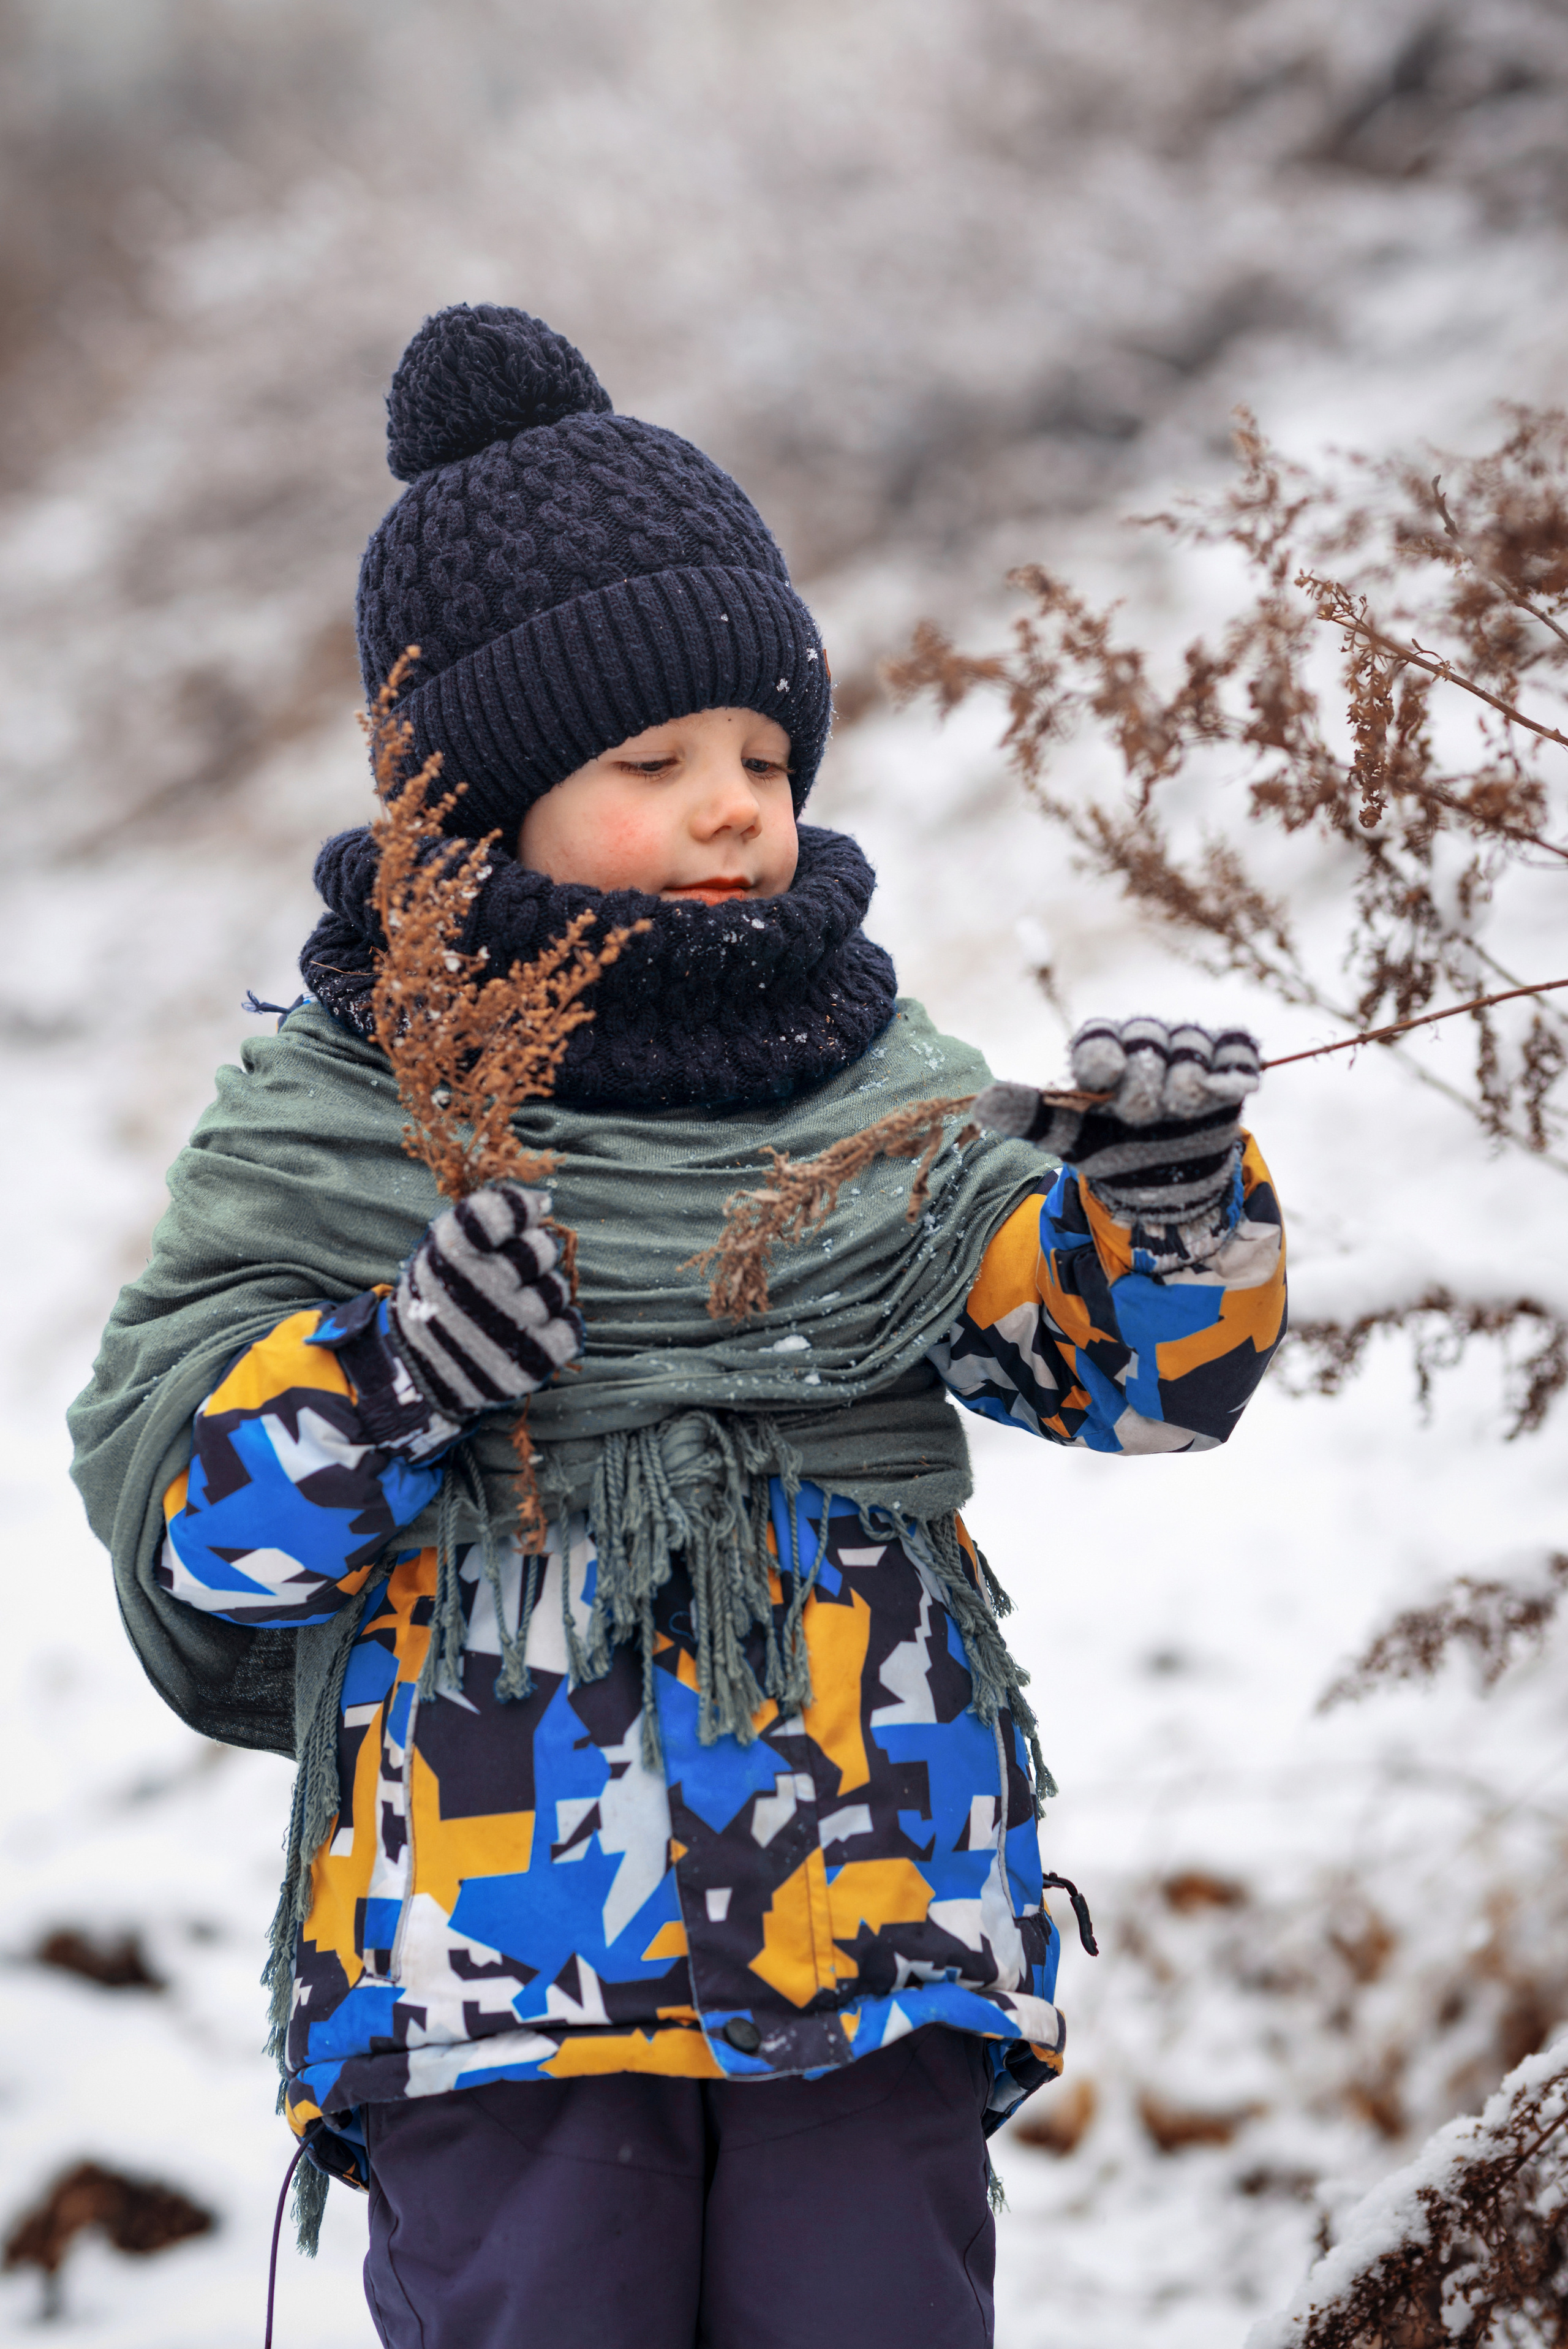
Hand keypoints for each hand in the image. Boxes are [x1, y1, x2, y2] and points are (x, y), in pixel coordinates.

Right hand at [387, 1182, 583, 1419]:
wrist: (416, 1372)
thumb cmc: (439, 1300)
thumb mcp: (439, 1251)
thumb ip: (484, 1218)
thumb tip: (544, 1200)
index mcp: (453, 1251)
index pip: (505, 1209)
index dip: (521, 1210)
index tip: (524, 1216)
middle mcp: (484, 1284)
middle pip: (542, 1248)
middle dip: (531, 1258)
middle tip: (506, 1277)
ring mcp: (511, 1324)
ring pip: (556, 1289)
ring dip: (539, 1296)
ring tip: (508, 1312)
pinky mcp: (531, 1360)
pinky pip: (570, 1326)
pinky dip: (555, 1328)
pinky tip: (527, 1333)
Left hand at [971, 1017, 1260, 1230]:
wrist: (1163, 1181)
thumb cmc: (1110, 1150)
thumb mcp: (1068, 1139)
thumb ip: (1030, 1116)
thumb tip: (980, 1103)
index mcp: (1102, 1050)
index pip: (1099, 1036)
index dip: (1102, 1055)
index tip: (1103, 1079)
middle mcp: (1144, 1041)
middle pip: (1148, 1037)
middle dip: (1146, 1078)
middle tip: (1142, 1114)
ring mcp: (1187, 1051)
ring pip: (1191, 1044)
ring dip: (1188, 1077)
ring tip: (1183, 1105)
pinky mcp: (1227, 1065)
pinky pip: (1238, 1049)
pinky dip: (1237, 1064)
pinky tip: (1234, 1086)